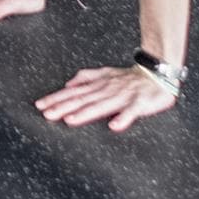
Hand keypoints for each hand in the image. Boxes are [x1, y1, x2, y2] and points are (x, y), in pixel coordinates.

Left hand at [36, 64, 177, 131]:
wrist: (157, 72)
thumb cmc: (129, 77)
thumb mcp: (105, 73)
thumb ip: (87, 78)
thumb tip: (68, 84)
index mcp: (99, 85)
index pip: (73, 93)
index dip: (56, 99)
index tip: (40, 105)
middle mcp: (107, 90)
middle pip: (82, 100)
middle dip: (63, 107)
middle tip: (47, 114)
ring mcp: (123, 97)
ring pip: (101, 106)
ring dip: (86, 113)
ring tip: (70, 120)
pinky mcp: (139, 104)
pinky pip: (131, 112)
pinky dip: (123, 119)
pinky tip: (114, 126)